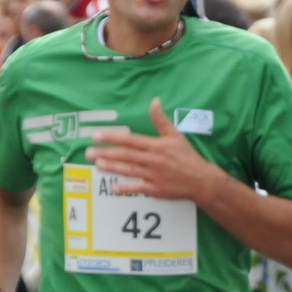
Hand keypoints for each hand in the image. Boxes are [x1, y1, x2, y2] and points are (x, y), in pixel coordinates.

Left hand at [87, 99, 217, 203]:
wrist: (202, 180)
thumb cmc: (188, 157)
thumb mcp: (175, 135)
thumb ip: (161, 120)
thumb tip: (154, 101)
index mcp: (156, 146)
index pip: (130, 140)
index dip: (112, 137)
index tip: (96, 136)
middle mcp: (153, 160)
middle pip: (125, 155)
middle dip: (105, 153)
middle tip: (89, 152)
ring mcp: (153, 176)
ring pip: (129, 171)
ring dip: (112, 167)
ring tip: (97, 164)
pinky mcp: (156, 189)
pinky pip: (138, 188)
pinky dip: (126, 188)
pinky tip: (114, 187)